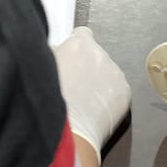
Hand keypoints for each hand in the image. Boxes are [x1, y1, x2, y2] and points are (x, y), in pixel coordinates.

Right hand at [52, 27, 131, 162]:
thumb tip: (57, 50)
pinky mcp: (125, 91)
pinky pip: (117, 89)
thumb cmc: (50, 103)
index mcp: (79, 44)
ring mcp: (115, 72)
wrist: (68, 133)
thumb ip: (52, 53)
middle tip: (74, 85)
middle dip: (87, 66)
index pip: (82, 34)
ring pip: (107, 72)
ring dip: (98, 81)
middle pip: (95, 55)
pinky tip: (94, 109)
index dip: (76, 45)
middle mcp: (100, 54)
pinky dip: (109, 97)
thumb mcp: (40, 67)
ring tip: (83, 100)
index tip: (72, 56)